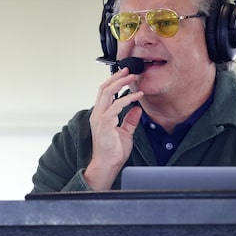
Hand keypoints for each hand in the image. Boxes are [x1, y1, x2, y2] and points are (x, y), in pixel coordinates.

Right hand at [83, 67, 143, 190]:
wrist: (108, 165)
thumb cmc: (113, 152)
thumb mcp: (125, 132)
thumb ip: (130, 120)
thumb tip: (137, 109)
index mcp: (100, 115)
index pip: (104, 93)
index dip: (114, 82)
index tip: (125, 75)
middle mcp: (98, 114)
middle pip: (104, 88)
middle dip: (117, 77)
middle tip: (129, 70)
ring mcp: (100, 117)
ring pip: (107, 93)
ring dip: (121, 83)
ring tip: (132, 77)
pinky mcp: (105, 122)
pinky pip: (116, 105)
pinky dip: (128, 99)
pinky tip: (137, 96)